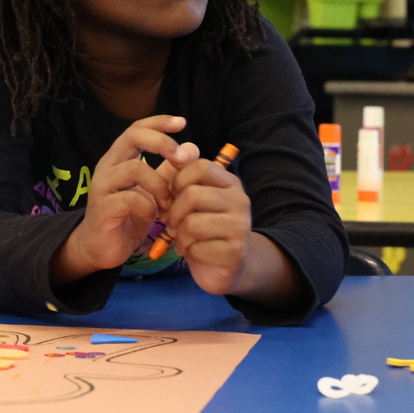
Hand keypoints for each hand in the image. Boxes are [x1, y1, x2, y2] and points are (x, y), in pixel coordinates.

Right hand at [50, 115, 192, 284]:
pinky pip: (129, 198)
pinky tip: (155, 216)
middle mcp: (108, 166)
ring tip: (170, 202)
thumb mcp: (153, 192)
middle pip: (132, 137)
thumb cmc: (128, 216)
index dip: (158, 122)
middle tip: (181, 158)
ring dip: (160, 184)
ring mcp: (103, 186)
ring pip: (135, 168)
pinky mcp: (103, 208)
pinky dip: (149, 206)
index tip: (181, 123)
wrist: (102, 248)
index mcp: (119, 158)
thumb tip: (192, 147)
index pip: (136, 129)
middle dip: (161, 143)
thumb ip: (169, 171)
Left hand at [162, 157, 252, 294]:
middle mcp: (240, 200)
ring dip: (179, 236)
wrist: (228, 266)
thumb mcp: (193, 199)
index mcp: (229, 183)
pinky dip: (188, 252)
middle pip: (192, 195)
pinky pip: (197, 248)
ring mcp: (241, 227)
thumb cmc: (204, 228)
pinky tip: (194, 253)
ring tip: (184, 240)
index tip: (172, 198)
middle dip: (174, 213)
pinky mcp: (236, 253)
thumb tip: (186, 146)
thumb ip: (185, 175)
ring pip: (192, 223)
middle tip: (173, 225)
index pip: (200, 166)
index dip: (177, 181)